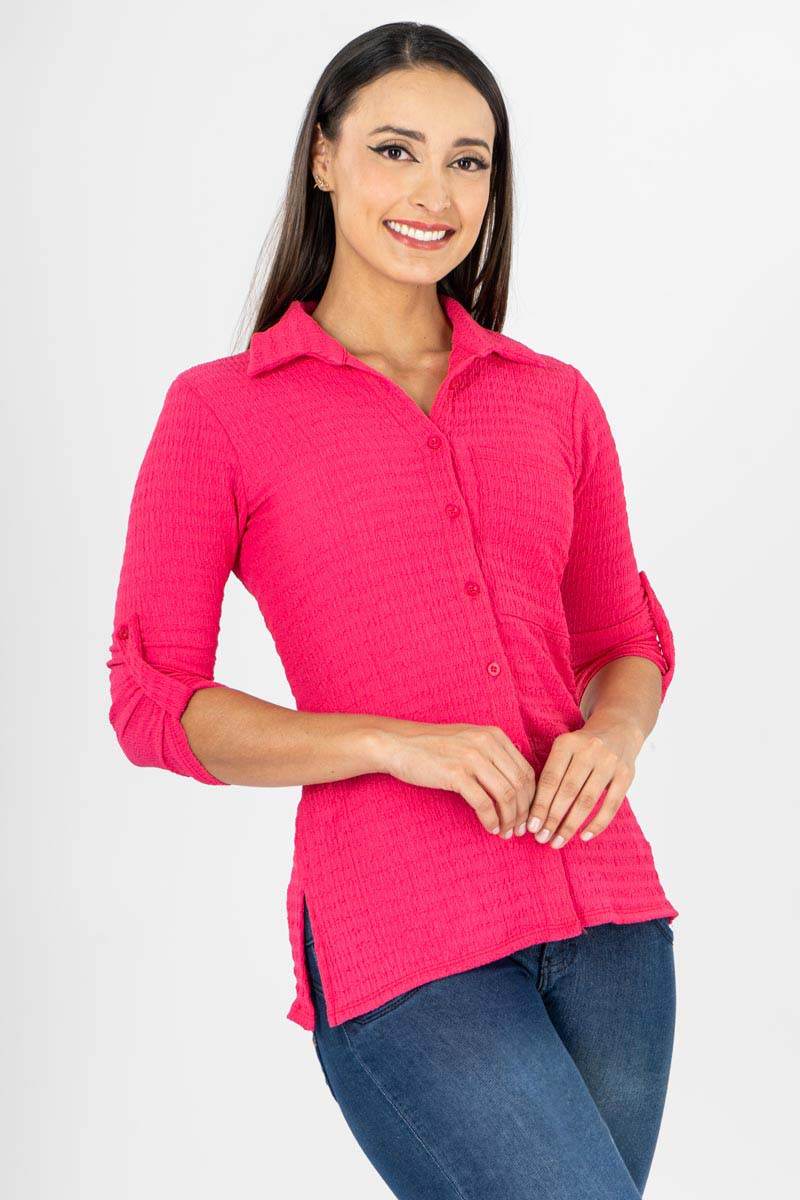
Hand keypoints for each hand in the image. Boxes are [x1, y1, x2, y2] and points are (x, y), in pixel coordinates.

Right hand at [378, 721, 535, 837]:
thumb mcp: (469, 740)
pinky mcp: (456, 774)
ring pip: (506, 795)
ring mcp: (471, 757)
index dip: (531, 798)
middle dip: (523, 812)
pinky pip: (484, 803)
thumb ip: (492, 755)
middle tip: (519, 830)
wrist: (398, 744)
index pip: (526, 771)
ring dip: (509, 819)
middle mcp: (487, 743)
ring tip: (505, 833)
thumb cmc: (432, 747)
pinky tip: (490, 828)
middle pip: (520, 784)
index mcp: (494, 735)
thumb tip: (516, 784)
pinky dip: (491, 820)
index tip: (526, 815)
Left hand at [525, 719, 644, 847]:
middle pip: (567, 791)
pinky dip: (597, 823)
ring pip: (587, 800)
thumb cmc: (581, 748)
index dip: (539, 804)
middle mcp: (588, 750)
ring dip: (571, 825)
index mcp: (566, 743)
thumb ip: (551, 773)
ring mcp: (609, 762)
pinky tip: (584, 836)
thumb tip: (533, 813)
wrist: (618, 729)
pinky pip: (612, 805)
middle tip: (542, 839)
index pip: (550, 779)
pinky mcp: (626, 774)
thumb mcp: (564, 749)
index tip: (531, 827)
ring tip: (558, 842)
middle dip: (552, 818)